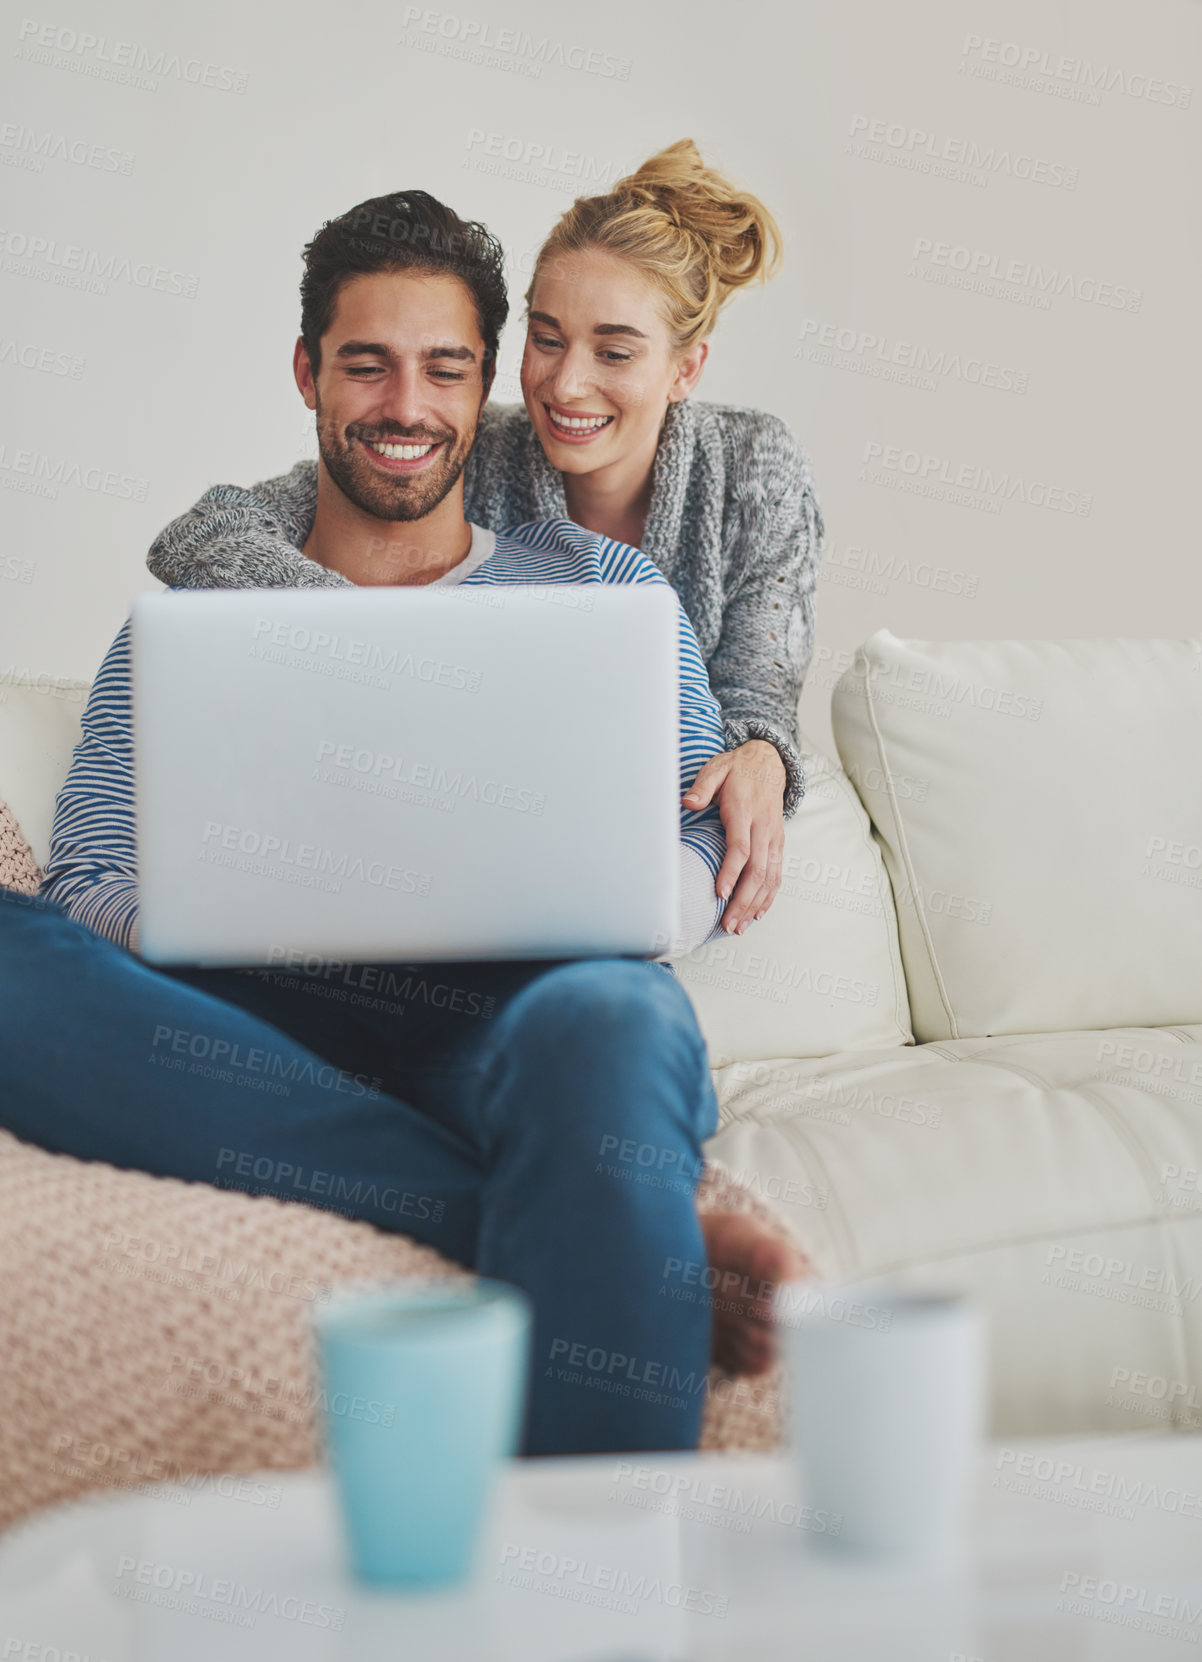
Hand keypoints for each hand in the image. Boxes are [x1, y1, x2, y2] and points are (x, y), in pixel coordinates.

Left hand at [681, 739, 785, 933]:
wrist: (769, 762)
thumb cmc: (737, 769)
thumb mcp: (716, 769)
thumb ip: (702, 786)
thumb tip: (688, 802)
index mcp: (745, 812)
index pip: (740, 848)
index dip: (731, 872)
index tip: (720, 893)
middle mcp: (763, 828)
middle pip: (757, 870)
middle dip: (743, 900)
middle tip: (728, 924)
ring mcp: (774, 838)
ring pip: (769, 877)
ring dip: (755, 905)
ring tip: (740, 927)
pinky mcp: (778, 844)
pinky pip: (777, 874)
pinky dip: (769, 896)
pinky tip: (757, 914)